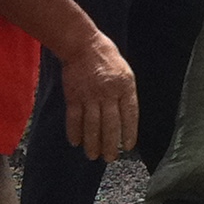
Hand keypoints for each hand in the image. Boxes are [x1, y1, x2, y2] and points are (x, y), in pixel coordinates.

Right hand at [59, 30, 138, 162]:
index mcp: (125, 87)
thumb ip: (125, 93)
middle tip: (110, 158)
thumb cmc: (107, 58)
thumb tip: (125, 116)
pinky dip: (74, 132)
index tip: (129, 146)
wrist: (82, 45)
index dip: (129, 132)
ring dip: (92, 143)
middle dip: (111, 144)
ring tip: (93, 156)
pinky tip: (76, 142)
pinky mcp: (73, 96)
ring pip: (92, 125)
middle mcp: (108, 94)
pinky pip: (74, 118)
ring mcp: (89, 96)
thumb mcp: (125, 73)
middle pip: (110, 124)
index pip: (130, 115)